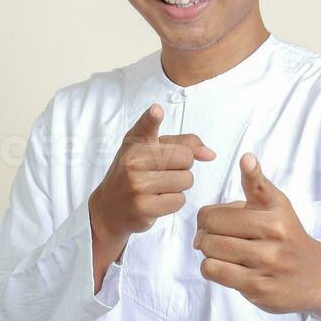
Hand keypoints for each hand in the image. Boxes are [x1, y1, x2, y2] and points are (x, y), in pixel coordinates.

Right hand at [88, 103, 214, 264]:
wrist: (109, 208)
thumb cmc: (135, 174)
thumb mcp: (151, 151)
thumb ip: (182, 144)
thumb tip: (210, 154)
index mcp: (135, 143)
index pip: (146, 126)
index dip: (152, 117)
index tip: (156, 111)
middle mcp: (133, 161)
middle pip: (186, 158)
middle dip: (182, 167)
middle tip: (162, 173)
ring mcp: (137, 185)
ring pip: (186, 180)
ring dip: (178, 186)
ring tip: (159, 187)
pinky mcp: (143, 207)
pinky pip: (179, 201)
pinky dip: (173, 202)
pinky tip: (157, 200)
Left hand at [193, 153, 320, 319]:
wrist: (316, 276)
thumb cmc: (289, 236)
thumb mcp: (278, 205)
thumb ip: (258, 182)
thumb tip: (246, 158)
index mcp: (274, 216)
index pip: (216, 214)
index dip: (207, 217)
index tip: (216, 222)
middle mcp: (272, 240)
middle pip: (210, 233)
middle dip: (206, 235)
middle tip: (217, 238)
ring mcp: (265, 266)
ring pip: (210, 254)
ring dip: (209, 253)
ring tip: (223, 252)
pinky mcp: (258, 289)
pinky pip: (215, 274)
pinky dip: (213, 269)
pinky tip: (227, 267)